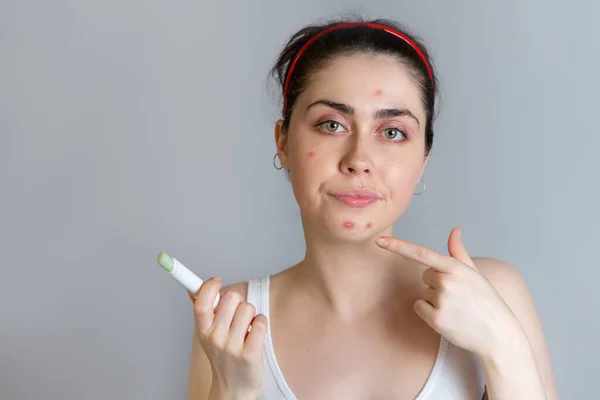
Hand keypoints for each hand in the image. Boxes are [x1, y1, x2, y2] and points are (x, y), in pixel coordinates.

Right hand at [189, 277, 267, 396]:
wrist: (234, 387)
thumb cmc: (223, 355)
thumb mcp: (207, 334)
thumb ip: (202, 310)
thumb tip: (191, 286)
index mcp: (203, 331)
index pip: (201, 303)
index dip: (209, 287)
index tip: (216, 280)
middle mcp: (215, 338)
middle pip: (231, 298)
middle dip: (237, 301)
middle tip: (236, 314)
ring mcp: (232, 347)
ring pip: (248, 308)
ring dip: (250, 314)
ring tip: (246, 328)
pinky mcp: (250, 354)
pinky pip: (261, 321)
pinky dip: (261, 323)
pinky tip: (255, 334)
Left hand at [375, 227, 520, 357]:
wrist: (498, 334)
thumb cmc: (486, 301)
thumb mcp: (475, 274)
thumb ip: (459, 252)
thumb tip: (454, 230)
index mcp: (456, 267)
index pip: (421, 253)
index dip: (398, 246)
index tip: (379, 241)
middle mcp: (447, 282)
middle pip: (425, 275)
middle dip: (436, 283)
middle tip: (458, 295)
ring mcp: (442, 301)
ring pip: (424, 292)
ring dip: (436, 299)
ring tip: (457, 308)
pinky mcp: (436, 319)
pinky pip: (419, 307)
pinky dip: (429, 312)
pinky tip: (449, 317)